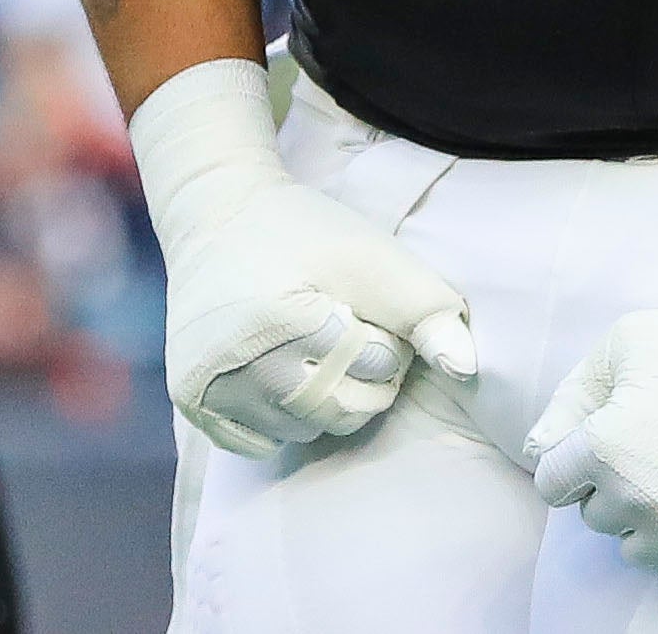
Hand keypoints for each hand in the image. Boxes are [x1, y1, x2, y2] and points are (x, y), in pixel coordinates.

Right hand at [130, 59, 476, 458]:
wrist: (216, 216)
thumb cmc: (303, 231)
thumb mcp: (372, 255)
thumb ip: (425, 308)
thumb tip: (466, 368)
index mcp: (280, 321)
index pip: (375, 366)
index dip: (386, 338)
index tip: (367, 308)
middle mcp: (235, 363)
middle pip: (340, 409)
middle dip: (363, 378)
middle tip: (351, 335)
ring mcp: (207, 387)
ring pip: (302, 430)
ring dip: (325, 401)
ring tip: (317, 350)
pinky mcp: (191, 400)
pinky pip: (259, 441)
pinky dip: (284, 417)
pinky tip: (284, 374)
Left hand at [525, 217, 657, 596]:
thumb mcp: (625, 346)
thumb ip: (571, 397)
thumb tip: (539, 449)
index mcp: (603, 449)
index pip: (551, 483)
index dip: (573, 459)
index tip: (606, 438)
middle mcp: (634, 500)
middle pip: (593, 516)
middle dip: (613, 485)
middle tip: (657, 445)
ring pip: (634, 548)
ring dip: (648, 520)